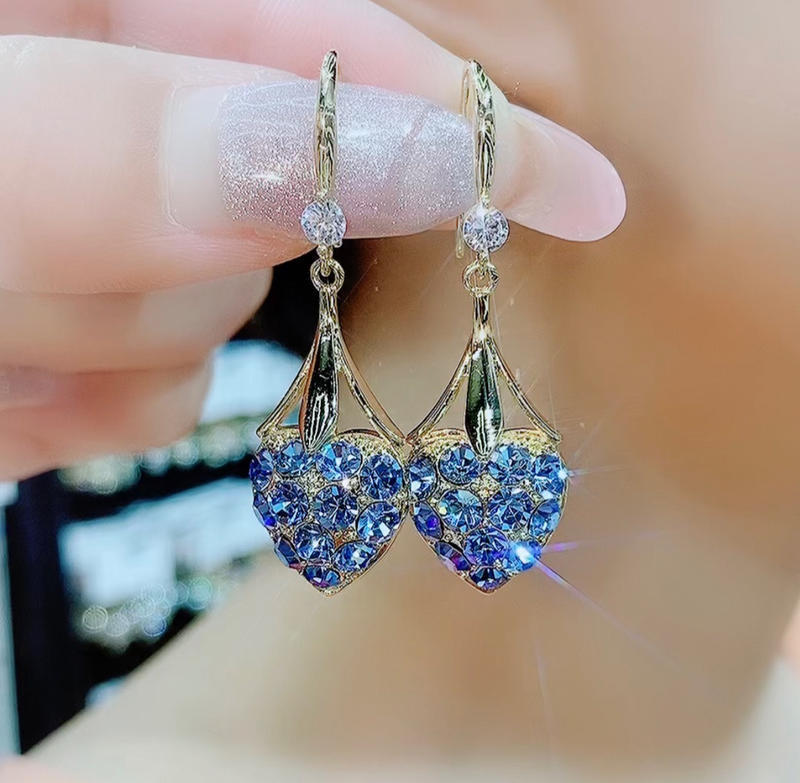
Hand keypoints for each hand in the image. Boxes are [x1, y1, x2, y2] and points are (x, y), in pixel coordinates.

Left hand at [0, 0, 622, 479]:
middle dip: (195, 252)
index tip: (569, 185)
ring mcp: (98, 249)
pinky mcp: (86, 355)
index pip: (312, 37)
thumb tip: (382, 153)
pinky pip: (163, 403)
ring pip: (212, 317)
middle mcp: (99, 123)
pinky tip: (11, 395)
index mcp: (71, 13)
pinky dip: (94, 416)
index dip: (438, 104)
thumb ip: (141, 146)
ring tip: (1, 340)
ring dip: (121, 346)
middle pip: (265, 199)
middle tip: (34, 271)